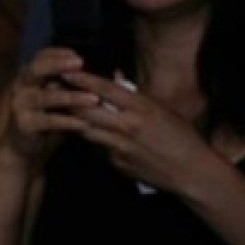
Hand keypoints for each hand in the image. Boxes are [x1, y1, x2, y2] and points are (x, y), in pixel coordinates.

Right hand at [2, 47, 100, 160]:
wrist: (25, 148)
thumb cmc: (49, 118)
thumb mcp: (61, 98)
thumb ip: (76, 85)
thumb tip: (113, 72)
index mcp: (30, 76)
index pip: (41, 57)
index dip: (58, 54)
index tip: (78, 55)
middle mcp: (21, 87)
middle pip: (36, 69)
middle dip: (57, 65)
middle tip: (80, 64)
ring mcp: (20, 105)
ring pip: (45, 97)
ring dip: (71, 97)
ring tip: (94, 99)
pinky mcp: (24, 124)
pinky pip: (48, 121)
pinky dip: (67, 121)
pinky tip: (84, 123)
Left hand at [60, 70, 219, 195]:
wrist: (193, 172)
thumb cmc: (183, 137)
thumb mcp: (163, 111)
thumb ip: (137, 97)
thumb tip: (117, 79)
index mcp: (143, 109)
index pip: (107, 90)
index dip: (84, 80)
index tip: (67, 71)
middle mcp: (128, 126)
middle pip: (87, 111)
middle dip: (67, 100)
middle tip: (52, 90)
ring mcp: (120, 147)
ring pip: (87, 131)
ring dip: (74, 121)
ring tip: (60, 110)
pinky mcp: (117, 164)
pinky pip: (99, 149)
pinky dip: (94, 140)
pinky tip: (88, 135)